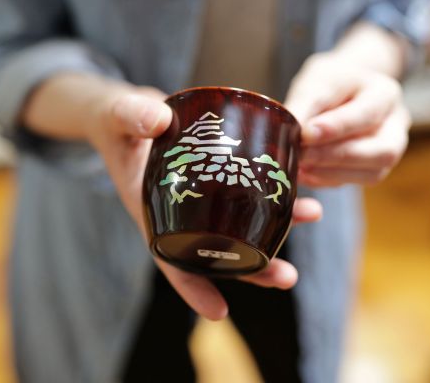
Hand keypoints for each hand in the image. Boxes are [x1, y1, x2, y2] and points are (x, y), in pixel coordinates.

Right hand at [85, 85, 322, 319]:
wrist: (128, 115)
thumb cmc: (117, 123)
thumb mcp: (117, 117)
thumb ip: (131, 116)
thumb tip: (158, 120)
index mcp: (153, 211)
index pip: (172, 258)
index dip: (193, 288)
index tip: (219, 314)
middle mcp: (181, 213)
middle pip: (218, 251)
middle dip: (253, 268)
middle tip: (288, 277)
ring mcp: (201, 197)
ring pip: (240, 224)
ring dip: (277, 226)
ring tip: (312, 215)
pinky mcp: (216, 177)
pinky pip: (246, 193)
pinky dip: (272, 193)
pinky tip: (300, 183)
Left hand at [285, 52, 410, 186]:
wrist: (340, 93)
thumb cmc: (329, 85)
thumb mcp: (315, 83)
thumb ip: (304, 106)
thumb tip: (290, 133)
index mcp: (385, 94)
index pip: (366, 114)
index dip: (336, 127)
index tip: (306, 134)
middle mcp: (396, 124)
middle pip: (381, 150)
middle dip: (336, 156)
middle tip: (301, 156)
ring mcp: (389, 150)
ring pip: (372, 173)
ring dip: (332, 173)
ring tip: (300, 167)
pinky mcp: (374, 169)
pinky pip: (356, 182)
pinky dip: (328, 181)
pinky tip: (305, 174)